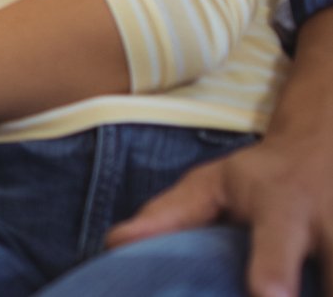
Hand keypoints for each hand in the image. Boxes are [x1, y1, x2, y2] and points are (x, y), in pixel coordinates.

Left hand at [107, 132, 332, 296]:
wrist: (332, 144)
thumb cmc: (264, 179)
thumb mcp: (215, 184)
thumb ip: (170, 215)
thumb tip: (114, 243)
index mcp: (283, 206)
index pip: (279, 244)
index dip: (274, 271)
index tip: (268, 295)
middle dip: (323, 292)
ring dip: (330, 288)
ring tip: (310, 292)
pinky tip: (323, 290)